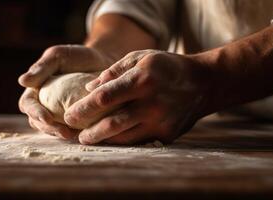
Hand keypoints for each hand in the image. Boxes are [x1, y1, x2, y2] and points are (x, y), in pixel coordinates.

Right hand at [18, 45, 115, 138]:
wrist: (103, 62)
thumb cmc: (78, 57)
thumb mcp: (58, 56)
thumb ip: (41, 67)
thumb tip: (22, 81)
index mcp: (35, 91)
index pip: (28, 105)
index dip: (35, 113)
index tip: (46, 118)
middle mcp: (44, 106)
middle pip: (38, 123)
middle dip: (50, 129)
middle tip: (64, 132)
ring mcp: (58, 116)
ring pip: (54, 130)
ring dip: (62, 134)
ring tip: (74, 135)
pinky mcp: (75, 122)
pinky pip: (73, 131)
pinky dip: (78, 134)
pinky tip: (87, 134)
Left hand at [64, 50, 215, 144]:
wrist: (203, 83)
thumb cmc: (166, 67)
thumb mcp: (140, 57)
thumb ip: (113, 72)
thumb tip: (89, 88)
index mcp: (142, 80)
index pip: (105, 98)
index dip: (83, 109)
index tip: (69, 115)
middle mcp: (152, 103)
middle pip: (112, 124)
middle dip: (89, 132)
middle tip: (75, 134)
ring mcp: (161, 121)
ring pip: (124, 137)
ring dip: (103, 140)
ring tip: (88, 138)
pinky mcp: (167, 134)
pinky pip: (139, 141)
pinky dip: (122, 141)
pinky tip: (110, 139)